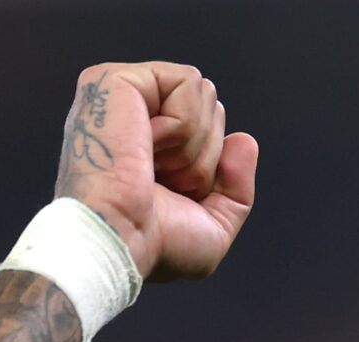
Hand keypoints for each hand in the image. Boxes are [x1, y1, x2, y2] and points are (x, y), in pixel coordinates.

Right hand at [53, 62, 256, 281]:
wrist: (121, 243)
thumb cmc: (154, 246)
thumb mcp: (212, 227)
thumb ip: (236, 187)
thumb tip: (244, 139)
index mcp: (146, 145)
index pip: (209, 128)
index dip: (208, 168)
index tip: (173, 196)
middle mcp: (130, 115)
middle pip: (210, 106)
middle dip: (203, 155)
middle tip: (164, 182)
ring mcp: (120, 94)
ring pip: (202, 93)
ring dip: (192, 145)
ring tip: (152, 168)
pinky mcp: (115, 79)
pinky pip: (188, 82)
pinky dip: (184, 126)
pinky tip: (146, 148)